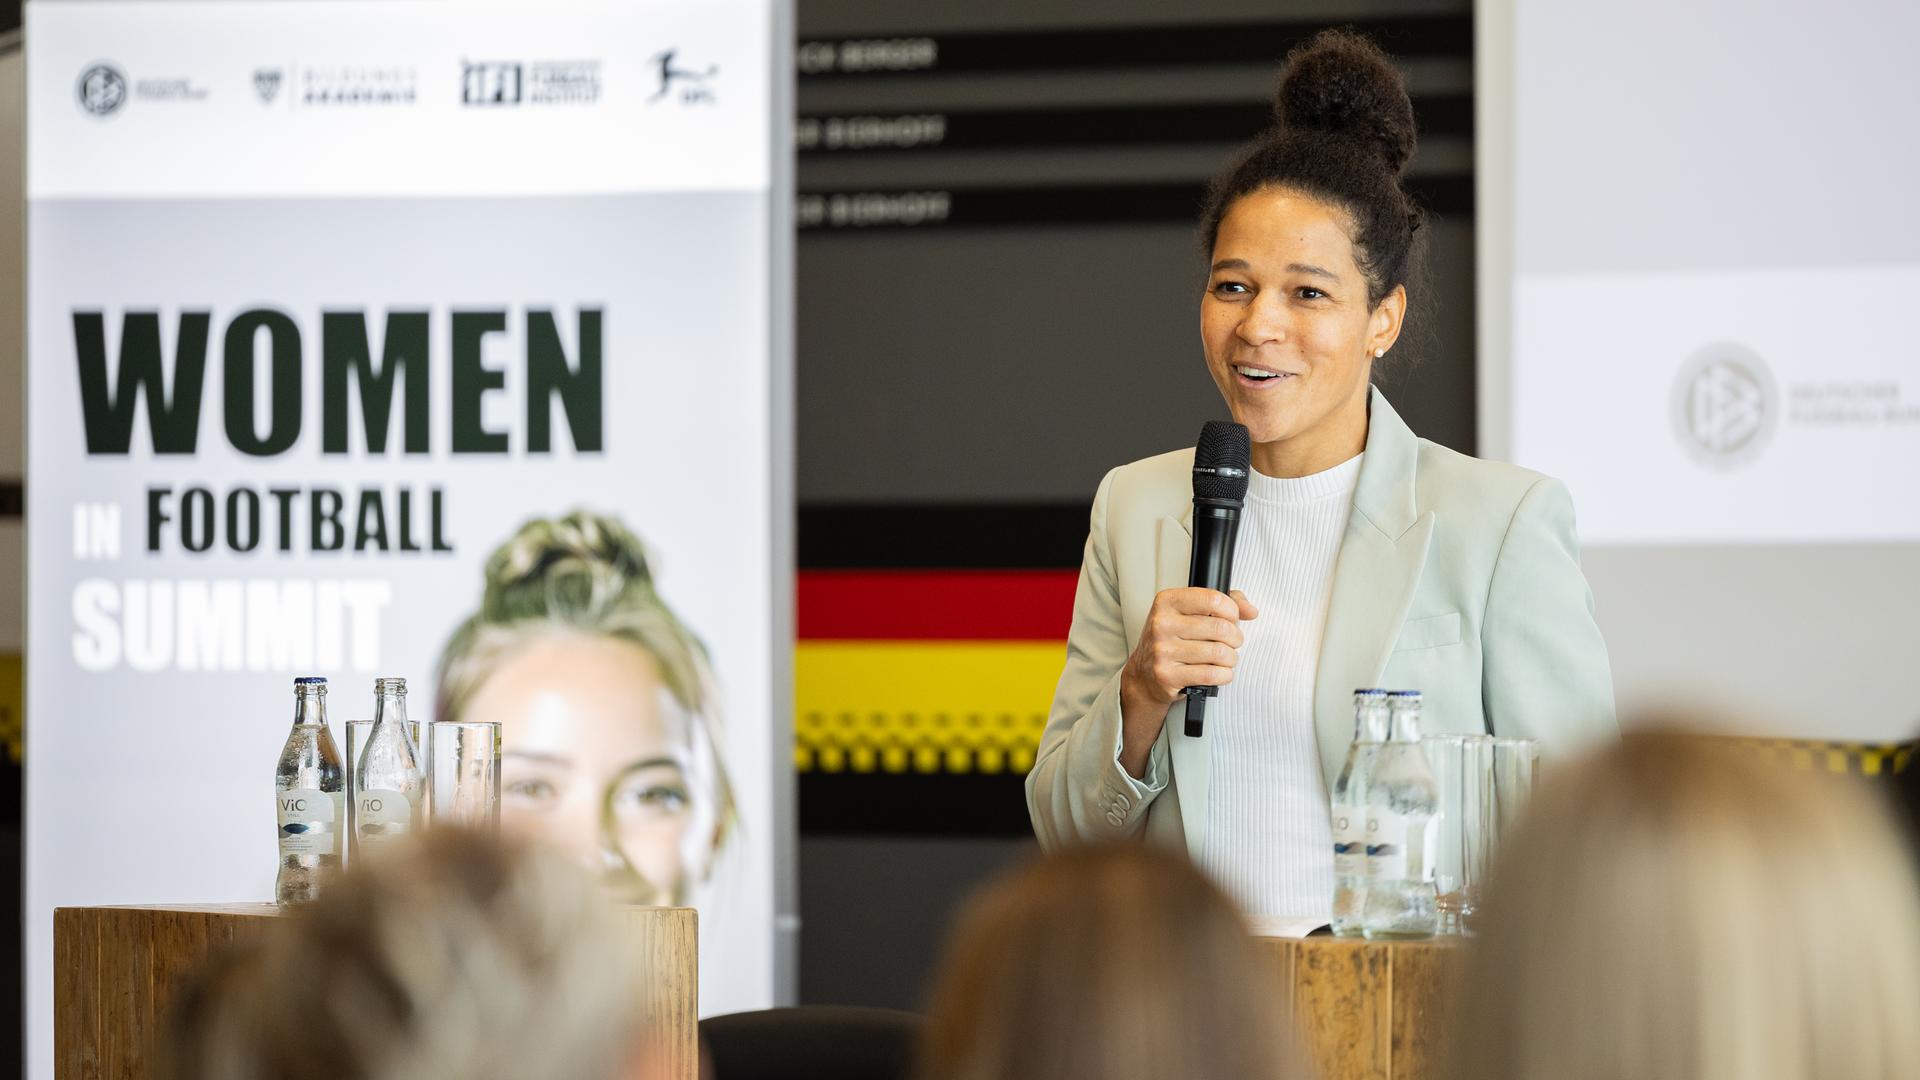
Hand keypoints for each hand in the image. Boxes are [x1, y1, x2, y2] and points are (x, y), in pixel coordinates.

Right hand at [1116, 588, 1258, 776]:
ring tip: (1226, 658)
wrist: (1144, 674)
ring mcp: (1162, 651)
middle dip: (1236, 638)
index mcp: (1167, 602)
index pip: (1213, 599)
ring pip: (1219, 653)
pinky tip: (1220, 672)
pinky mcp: (1167, 675)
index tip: (1233, 618)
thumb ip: (1222, 603)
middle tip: (1233, 642)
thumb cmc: (1171, 640)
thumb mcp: (1189, 612)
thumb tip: (1250, 610)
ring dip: (1231, 659)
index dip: (1232, 610)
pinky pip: (1211, 674)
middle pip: (1220, 628)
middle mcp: (1161, 624)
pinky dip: (1224, 675)